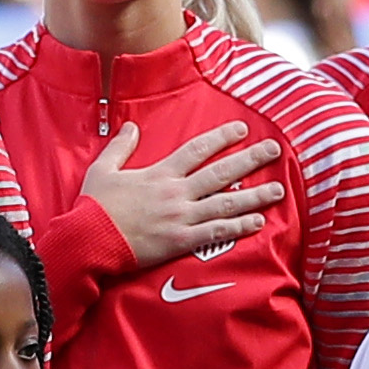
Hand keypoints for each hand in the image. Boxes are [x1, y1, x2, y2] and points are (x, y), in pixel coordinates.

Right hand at [83, 117, 283, 266]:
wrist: (90, 239)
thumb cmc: (95, 207)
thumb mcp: (102, 169)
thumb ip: (120, 147)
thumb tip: (132, 127)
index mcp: (160, 173)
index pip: (198, 149)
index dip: (221, 138)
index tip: (242, 129)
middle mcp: (176, 192)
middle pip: (221, 173)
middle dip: (250, 159)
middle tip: (274, 150)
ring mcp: (181, 217)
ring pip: (226, 204)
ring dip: (254, 196)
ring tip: (277, 190)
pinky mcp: (181, 241)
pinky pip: (216, 233)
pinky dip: (238, 227)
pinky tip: (258, 222)